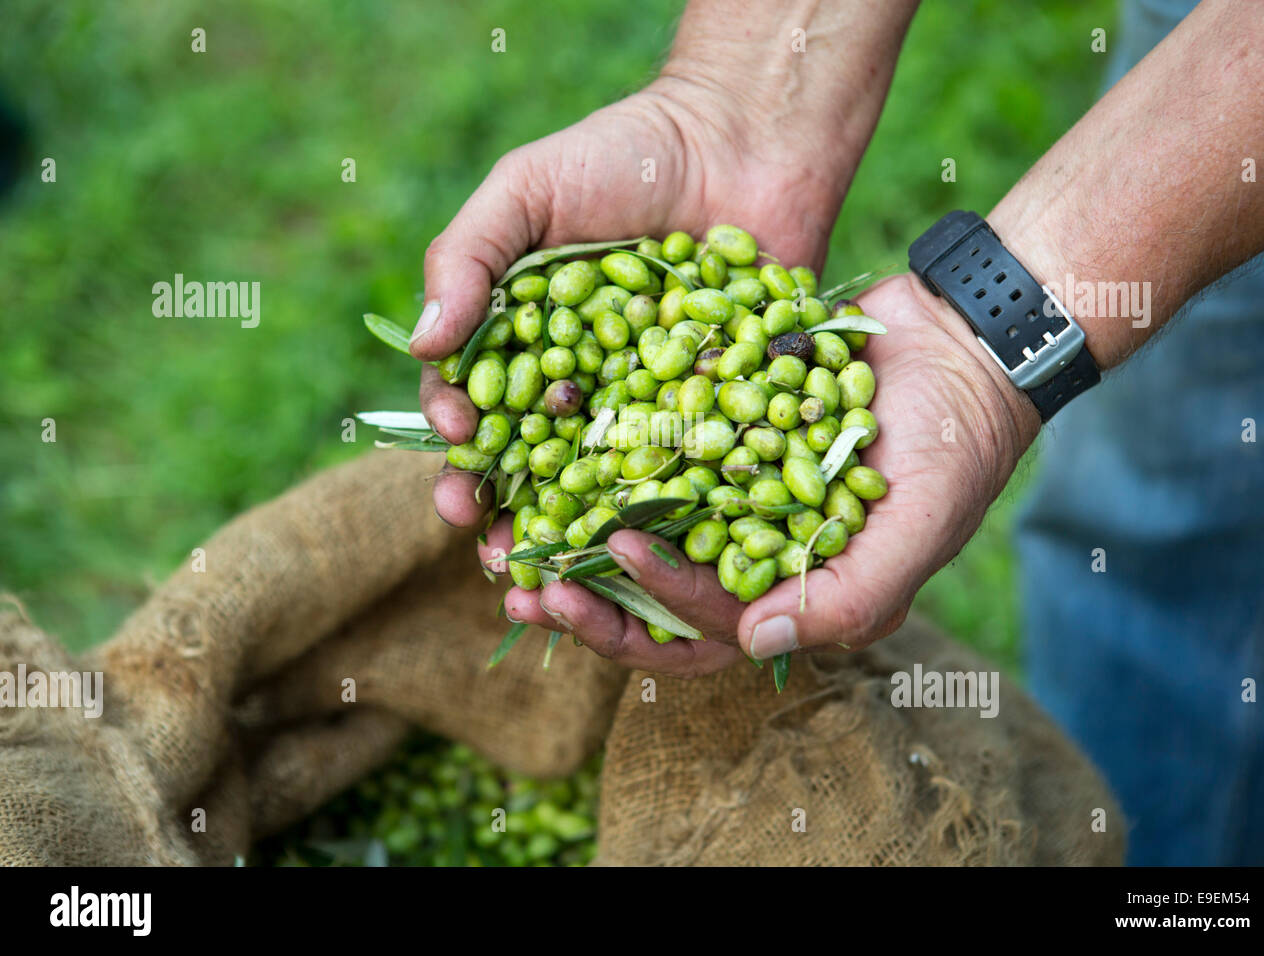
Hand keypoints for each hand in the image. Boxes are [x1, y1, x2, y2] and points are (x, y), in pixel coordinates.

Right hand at [412, 75, 861, 525]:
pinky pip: (690, 476)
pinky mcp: (716, 418)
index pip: (477, 413)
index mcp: (523, 349)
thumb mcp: (528, 189)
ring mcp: (648, 411)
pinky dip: (669, 519)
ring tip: (559, 580)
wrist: (742, 140)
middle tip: (494, 554)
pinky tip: (653, 553)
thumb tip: (424, 342)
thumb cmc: (622, 155)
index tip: (457, 463)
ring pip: (606, 492)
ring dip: (579, 542)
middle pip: (536, 470)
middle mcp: (580, 392)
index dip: (460, 446)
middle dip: (510, 518)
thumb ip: (468, 257)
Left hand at [497, 273, 1041, 676]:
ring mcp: (725, 498)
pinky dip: (599, 458)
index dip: (648, 612)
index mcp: (794, 600)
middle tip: (522, 587)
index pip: (705, 632)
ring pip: (635, 534)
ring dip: (574, 536)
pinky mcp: (712, 438)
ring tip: (507, 531)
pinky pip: (646, 458)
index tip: (609, 557)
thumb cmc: (952, 451)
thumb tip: (754, 641)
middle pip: (650, 602)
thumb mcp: (916, 532)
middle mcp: (749, 558)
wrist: (958, 345)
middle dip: (585, 601)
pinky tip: (547, 442)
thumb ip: (846, 597)